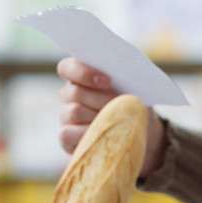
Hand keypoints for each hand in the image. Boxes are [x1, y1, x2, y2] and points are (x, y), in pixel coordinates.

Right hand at [57, 58, 166, 175]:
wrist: (136, 128)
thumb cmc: (131, 102)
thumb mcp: (130, 87)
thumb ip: (121, 76)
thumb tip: (117, 78)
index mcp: (80, 76)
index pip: (67, 67)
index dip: (83, 72)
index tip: (107, 81)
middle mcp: (69, 94)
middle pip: (75, 92)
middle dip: (100, 98)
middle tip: (119, 104)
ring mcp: (66, 114)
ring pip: (74, 111)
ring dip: (98, 116)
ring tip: (116, 120)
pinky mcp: (66, 135)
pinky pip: (68, 133)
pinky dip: (88, 133)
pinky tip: (103, 134)